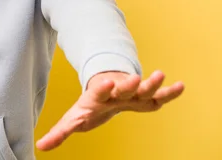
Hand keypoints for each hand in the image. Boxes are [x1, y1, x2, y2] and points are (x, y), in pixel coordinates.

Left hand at [36, 70, 184, 150]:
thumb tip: (40, 146)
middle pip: (121, 86)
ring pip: (141, 88)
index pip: (97, 91)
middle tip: (134, 78)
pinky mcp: (143, 97)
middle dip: (127, 83)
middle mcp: (115, 91)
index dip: (100, 88)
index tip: (103, 82)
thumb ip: (59, 132)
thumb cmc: (89, 107)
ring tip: (161, 75)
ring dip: (150, 83)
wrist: (104, 88)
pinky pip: (158, 96)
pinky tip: (181, 86)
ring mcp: (130, 93)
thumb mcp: (73, 118)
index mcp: (96, 97)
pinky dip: (169, 93)